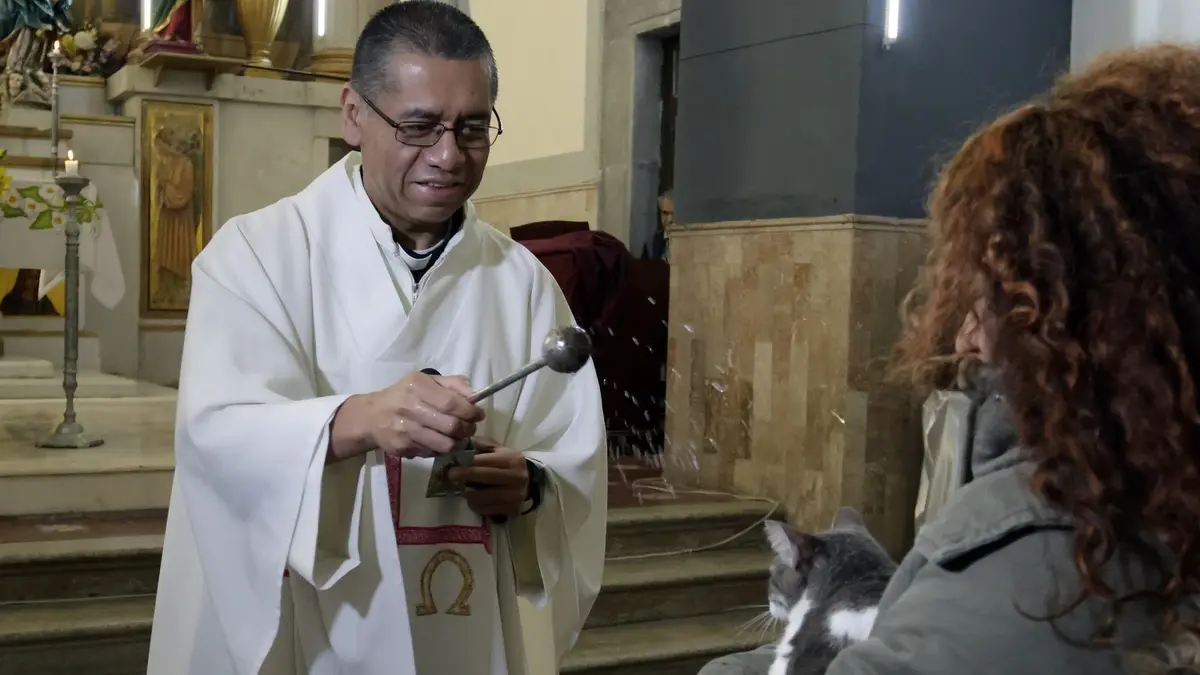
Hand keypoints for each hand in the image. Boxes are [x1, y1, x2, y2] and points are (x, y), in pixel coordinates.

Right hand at [329, 372, 484, 460]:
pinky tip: (440, 442)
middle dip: (468, 429)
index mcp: (418, 387)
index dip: (470, 412)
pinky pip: (432, 453)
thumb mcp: (426, 381)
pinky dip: (442, 449)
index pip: (452, 403)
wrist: (371, 416)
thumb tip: (476, 394)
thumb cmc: (404, 395)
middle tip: (470, 428)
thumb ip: (453, 384)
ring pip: (444, 444)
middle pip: (451, 425)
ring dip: (458, 443)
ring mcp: (405, 430)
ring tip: (459, 437)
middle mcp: (410, 408)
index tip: (479, 415)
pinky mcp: (402, 448)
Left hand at [447, 437, 528, 519]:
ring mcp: (514, 496)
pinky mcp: (511, 510)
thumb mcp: (497, 449)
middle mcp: (515, 478)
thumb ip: (479, 445)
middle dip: (462, 477)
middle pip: (480, 478)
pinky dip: (475, 505)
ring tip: (466, 488)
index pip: (482, 462)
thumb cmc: (508, 463)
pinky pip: (483, 510)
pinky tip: (476, 499)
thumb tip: (458, 445)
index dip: (464, 465)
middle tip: (450, 476)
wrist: (530, 482)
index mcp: (511, 459)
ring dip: (467, 493)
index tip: (451, 467)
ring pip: (479, 497)